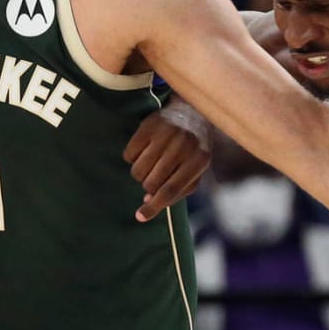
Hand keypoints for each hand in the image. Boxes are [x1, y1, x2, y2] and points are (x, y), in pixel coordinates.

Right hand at [123, 100, 210, 221]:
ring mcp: (165, 134)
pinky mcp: (148, 125)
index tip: (139, 217)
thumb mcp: (195, 170)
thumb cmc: (193, 149)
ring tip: (150, 164)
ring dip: (140, 173)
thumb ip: (178, 190)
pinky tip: (144, 150)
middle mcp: (183, 145)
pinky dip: (132, 158)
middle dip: (148, 186)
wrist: (190, 112)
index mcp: (199, 160)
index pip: (171, 190)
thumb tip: (149, 202)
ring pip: (138, 171)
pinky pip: (129, 154)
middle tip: (155, 176)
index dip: (154, 207)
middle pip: (151, 183)